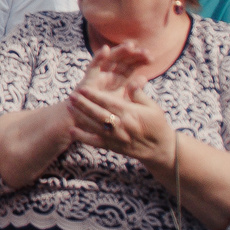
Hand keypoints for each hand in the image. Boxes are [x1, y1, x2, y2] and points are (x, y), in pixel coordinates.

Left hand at [64, 39, 176, 165]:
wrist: (160, 149)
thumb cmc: (157, 124)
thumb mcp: (152, 107)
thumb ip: (139, 94)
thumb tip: (132, 80)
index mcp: (130, 114)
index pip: (108, 103)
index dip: (94, 96)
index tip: (83, 88)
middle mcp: (121, 126)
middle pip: (97, 114)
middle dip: (83, 104)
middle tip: (72, 95)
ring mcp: (116, 138)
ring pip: (93, 126)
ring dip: (80, 117)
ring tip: (69, 107)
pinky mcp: (113, 147)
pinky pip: (95, 143)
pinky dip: (83, 137)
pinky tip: (72, 131)